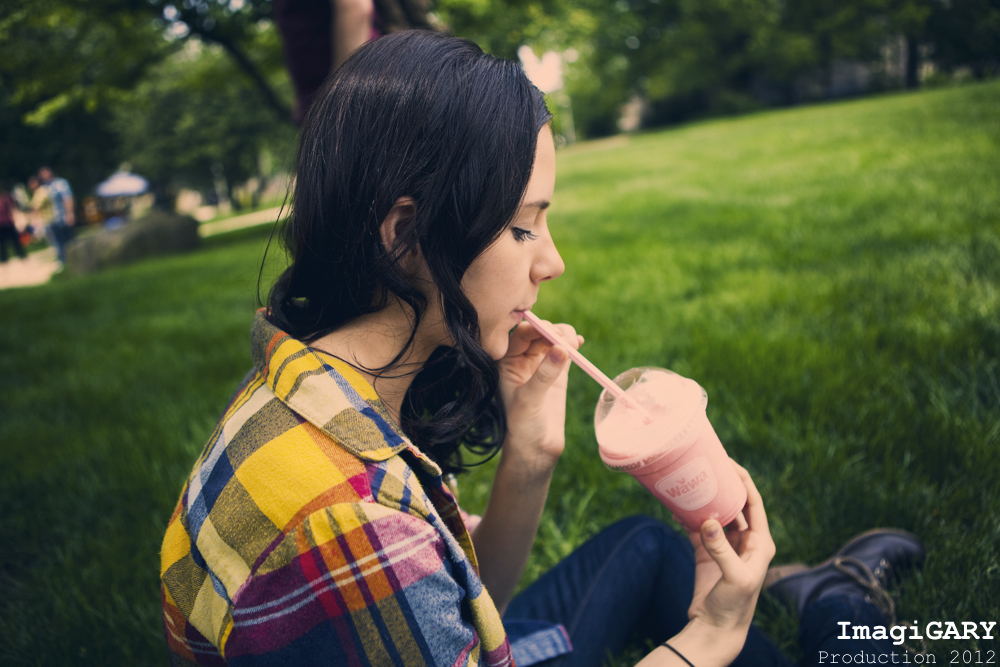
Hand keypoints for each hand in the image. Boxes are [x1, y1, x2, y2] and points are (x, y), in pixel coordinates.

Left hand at [496, 319, 582, 474]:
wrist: (535, 449)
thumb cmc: (523, 426)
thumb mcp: (530, 400)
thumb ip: (544, 374)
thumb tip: (561, 348)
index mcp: (507, 363)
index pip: (521, 335)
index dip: (538, 330)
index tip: (553, 334)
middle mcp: (522, 360)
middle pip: (539, 334)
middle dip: (554, 333)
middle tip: (568, 340)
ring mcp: (541, 366)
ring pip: (553, 341)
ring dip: (564, 337)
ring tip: (575, 343)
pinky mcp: (557, 374)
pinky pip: (565, 353)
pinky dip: (573, 346)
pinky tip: (579, 343)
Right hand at [674, 461, 775, 665]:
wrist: (716, 629)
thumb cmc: (734, 606)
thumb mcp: (734, 577)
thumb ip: (722, 549)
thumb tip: (709, 520)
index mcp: (760, 543)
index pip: (754, 503)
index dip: (744, 481)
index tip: (728, 463)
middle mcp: (745, 541)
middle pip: (735, 504)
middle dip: (721, 485)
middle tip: (706, 466)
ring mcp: (725, 546)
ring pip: (716, 514)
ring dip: (704, 500)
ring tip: (690, 483)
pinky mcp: (708, 553)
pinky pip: (699, 528)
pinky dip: (689, 517)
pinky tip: (677, 508)